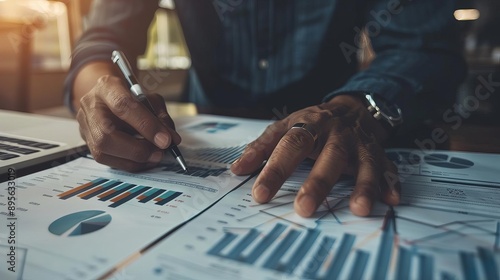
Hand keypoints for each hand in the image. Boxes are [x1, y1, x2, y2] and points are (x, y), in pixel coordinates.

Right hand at [76, 75, 180, 171]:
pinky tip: (143, 160)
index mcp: (107, 86)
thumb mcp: (150, 99)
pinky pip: (106, 159)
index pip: (124, 105)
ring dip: (134, 159)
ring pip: (103, 150)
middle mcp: (91, 105)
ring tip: (154, 156)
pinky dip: (128, 164)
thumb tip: (171, 139)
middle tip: (160, 152)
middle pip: (107, 133)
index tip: (166, 140)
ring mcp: (85, 125)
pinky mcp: (87, 141)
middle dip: (137, 149)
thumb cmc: (132, 98)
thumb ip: (161, 117)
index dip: (146, 125)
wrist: (108, 98)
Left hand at [231, 95, 399, 216]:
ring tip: (359, 209)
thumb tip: (236, 169)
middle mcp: (336, 134)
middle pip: (329, 156)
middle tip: (304, 208)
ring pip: (363, 163)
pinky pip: (387, 168)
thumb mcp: (284, 126)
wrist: (351, 107)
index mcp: (309, 125)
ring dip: (363, 185)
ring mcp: (359, 144)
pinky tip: (392, 200)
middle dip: (318, 183)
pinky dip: (390, 183)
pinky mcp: (378, 154)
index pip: (290, 145)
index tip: (260, 194)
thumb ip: (261, 147)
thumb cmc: (311, 123)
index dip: (275, 169)